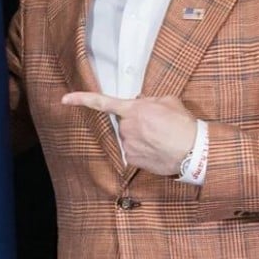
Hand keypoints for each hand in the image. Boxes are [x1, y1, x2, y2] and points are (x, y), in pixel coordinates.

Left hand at [62, 92, 196, 175]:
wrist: (193, 151)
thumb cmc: (184, 124)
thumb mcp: (168, 101)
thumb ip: (148, 99)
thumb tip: (139, 102)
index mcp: (133, 109)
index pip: (101, 102)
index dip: (81, 99)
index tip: (65, 99)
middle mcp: (126, 127)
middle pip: (124, 123)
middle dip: (136, 123)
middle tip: (157, 126)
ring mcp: (128, 144)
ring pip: (129, 138)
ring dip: (141, 137)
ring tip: (161, 139)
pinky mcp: (132, 159)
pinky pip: (133, 152)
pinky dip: (143, 151)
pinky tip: (158, 150)